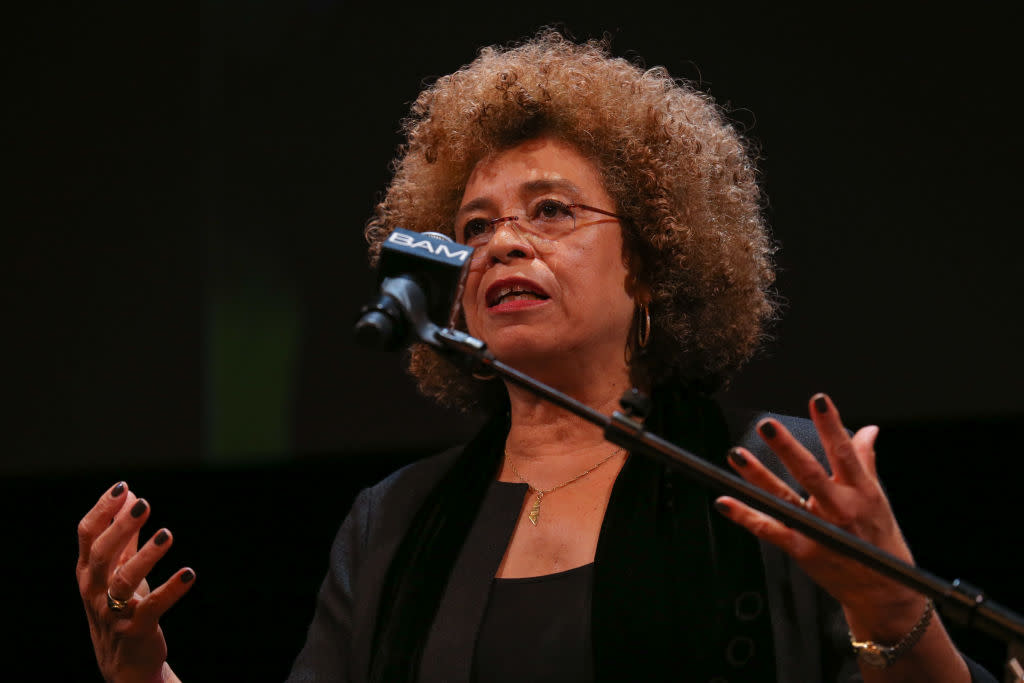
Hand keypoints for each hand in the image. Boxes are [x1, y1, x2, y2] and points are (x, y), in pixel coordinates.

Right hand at [76, 482, 192, 682]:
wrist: (124, 661)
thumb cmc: (119, 606)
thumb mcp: (117, 569)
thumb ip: (123, 535)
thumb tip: (128, 496)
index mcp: (88, 571)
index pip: (88, 535)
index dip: (103, 510)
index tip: (123, 487)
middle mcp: (95, 590)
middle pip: (102, 555)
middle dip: (121, 529)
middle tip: (144, 504)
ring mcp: (113, 611)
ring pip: (124, 581)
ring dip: (146, 556)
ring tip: (167, 534)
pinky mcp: (136, 629)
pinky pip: (153, 607)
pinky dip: (171, 589)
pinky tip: (188, 573)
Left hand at [716, 393, 925, 638]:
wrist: (885, 592)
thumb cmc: (880, 541)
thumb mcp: (879, 500)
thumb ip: (866, 461)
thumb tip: (868, 429)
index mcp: (862, 492)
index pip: (846, 452)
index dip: (832, 425)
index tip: (818, 400)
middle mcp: (840, 509)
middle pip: (810, 474)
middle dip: (788, 448)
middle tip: (768, 425)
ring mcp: (820, 531)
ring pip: (785, 499)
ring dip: (758, 476)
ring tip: (736, 454)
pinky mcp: (802, 550)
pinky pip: (770, 530)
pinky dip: (746, 516)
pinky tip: (725, 501)